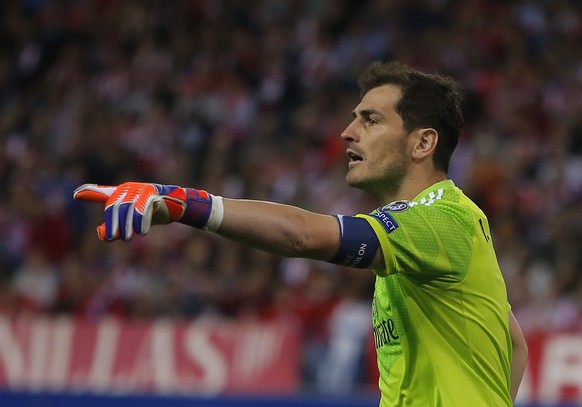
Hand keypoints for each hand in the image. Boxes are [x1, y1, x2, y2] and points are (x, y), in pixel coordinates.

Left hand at [73, 182, 188, 240]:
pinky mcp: (153, 196)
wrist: (172, 207)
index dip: (88, 193)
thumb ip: (113, 226)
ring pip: (129, 209)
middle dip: (113, 224)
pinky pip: (145, 208)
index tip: (75, 195)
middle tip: (114, 239)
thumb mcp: (129, 221)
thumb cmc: (147, 212)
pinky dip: (142, 222)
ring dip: (128, 226)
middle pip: (115, 207)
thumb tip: (101, 234)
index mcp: (119, 193)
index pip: (102, 193)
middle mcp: (128, 190)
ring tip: (127, 238)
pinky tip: (142, 232)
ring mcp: (140, 191)